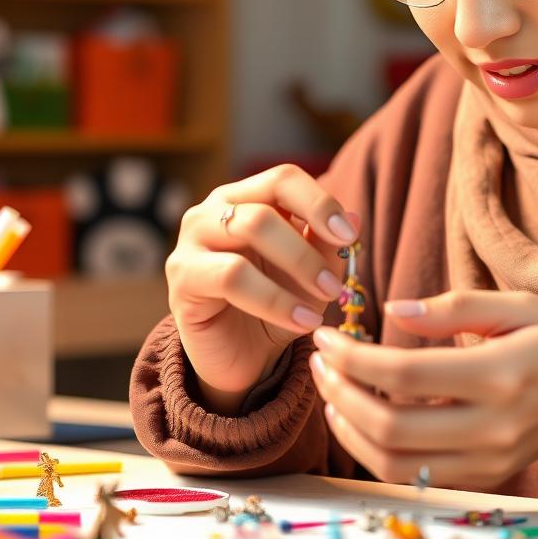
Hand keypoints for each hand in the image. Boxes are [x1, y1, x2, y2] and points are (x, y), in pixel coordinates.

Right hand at [166, 165, 358, 413]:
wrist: (243, 359)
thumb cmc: (278, 304)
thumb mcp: (311, 275)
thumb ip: (328, 246)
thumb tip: (355, 218)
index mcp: (246, 198)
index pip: (283, 178)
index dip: (319, 202)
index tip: (349, 234)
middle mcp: (213, 211)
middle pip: (267, 206)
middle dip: (309, 247)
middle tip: (335, 283)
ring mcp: (192, 242)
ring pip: (249, 231)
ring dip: (297, 266)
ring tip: (325, 299)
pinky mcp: (182, 279)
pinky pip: (232, 277)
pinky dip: (275, 300)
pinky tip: (302, 321)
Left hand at [309, 290, 537, 488]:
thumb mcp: (517, 304)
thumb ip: (453, 308)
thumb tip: (392, 309)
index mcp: (501, 375)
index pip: (404, 376)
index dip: (353, 358)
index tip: (325, 335)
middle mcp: (493, 428)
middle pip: (391, 427)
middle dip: (340, 394)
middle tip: (320, 361)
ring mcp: (491, 460)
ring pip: (396, 463)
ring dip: (350, 429)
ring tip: (331, 391)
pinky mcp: (488, 476)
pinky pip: (416, 475)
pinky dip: (376, 452)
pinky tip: (360, 418)